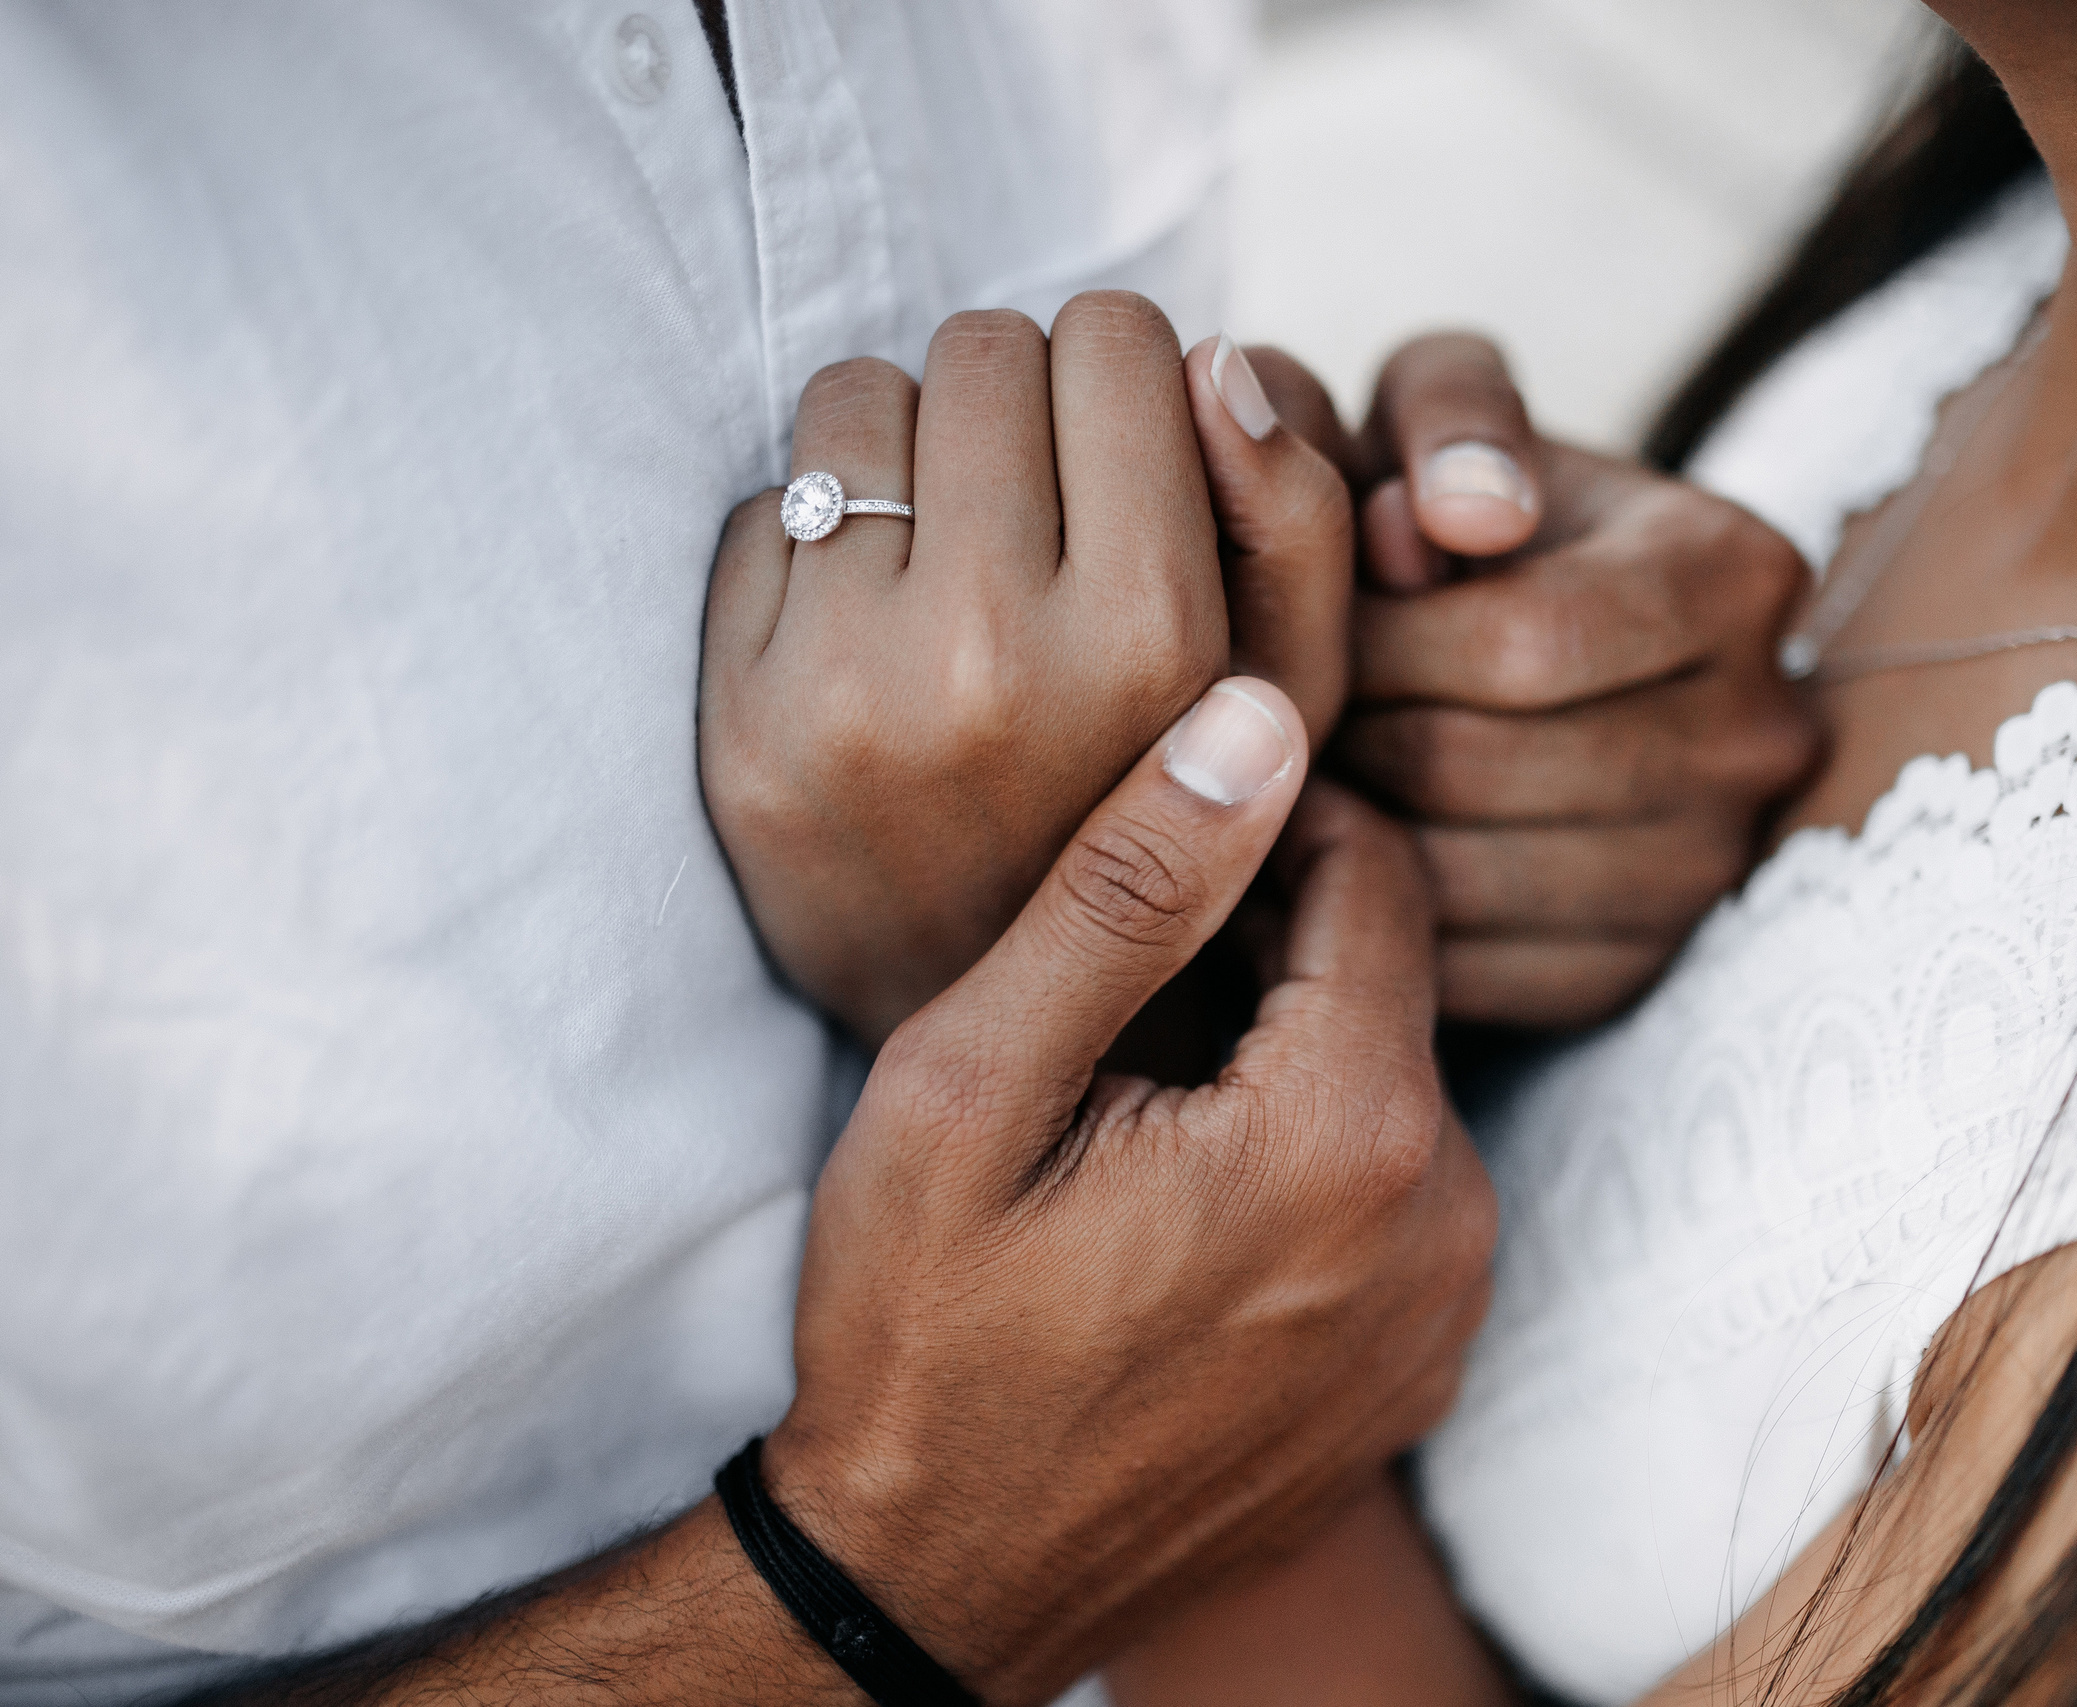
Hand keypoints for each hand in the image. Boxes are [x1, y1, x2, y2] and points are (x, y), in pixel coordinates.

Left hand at [700, 294, 1351, 1044]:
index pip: (1118, 338)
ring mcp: (844, 685)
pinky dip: (816, 537)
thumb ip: (1293, 517)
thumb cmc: (1161, 826)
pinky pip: (765, 505)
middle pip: (984, 346)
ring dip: (908, 447)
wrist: (993, 1024)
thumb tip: (1209, 353)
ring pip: (859, 396)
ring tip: (950, 554)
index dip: (1122, 378)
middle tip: (1030, 506)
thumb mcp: (1289, 696)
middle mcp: (991, 657)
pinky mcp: (737, 714)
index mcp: (1152, 643)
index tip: (1118, 453)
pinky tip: (870, 631)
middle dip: (1014, 400)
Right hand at [763, 677, 1495, 1704]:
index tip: (1164, 836)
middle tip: (1123, 979)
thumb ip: (1129, 890)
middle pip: (1393, 981)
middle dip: (1274, 944)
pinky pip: (1402, 1198)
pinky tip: (1189, 1200)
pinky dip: (1318, 1164)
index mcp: (1350, 1133)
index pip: (1380, 871)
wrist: (935, 1587)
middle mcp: (1446, 1223)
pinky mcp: (1424, 1372)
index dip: (1272, 817)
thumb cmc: (923, 1338)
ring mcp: (1448, 1314)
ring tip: (1143, 1097)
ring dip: (1293, 1055)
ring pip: (1397, 1084)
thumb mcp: (975, 1088)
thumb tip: (1256, 718)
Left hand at [1293, 334, 1822, 1029]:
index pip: (1524, 643)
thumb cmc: (1454, 512)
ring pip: (1463, 882)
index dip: (1374, 639)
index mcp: (1740, 572)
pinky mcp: (1640, 966)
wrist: (1529, 641)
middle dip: (1340, 735)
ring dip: (1330, 837)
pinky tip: (1292, 862)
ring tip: (1250, 782)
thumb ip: (1446, 420)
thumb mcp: (1447, 414)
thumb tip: (1459, 514)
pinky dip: (1362, 925)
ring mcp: (1711, 866)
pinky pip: (1472, 975)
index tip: (1289, 622)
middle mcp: (1762, 730)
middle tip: (1242, 717)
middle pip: (1481, 766)